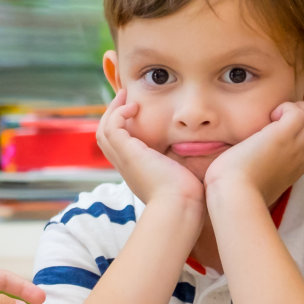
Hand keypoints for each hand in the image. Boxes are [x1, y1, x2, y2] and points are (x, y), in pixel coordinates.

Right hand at [97, 89, 202, 206]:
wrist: (180, 206)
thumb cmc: (188, 197)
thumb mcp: (182, 177)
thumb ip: (183, 166)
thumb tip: (200, 157)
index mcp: (137, 172)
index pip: (120, 148)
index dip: (123, 129)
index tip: (135, 113)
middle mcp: (126, 167)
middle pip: (105, 138)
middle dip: (113, 116)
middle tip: (125, 99)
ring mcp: (124, 161)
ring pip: (104, 131)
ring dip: (114, 111)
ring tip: (126, 96)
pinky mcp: (128, 154)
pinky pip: (112, 127)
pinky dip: (118, 114)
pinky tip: (134, 107)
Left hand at [204, 102, 303, 204]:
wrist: (233, 195)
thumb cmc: (237, 192)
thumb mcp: (258, 183)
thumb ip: (263, 174)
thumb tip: (251, 169)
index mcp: (297, 168)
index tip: (281, 133)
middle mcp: (301, 158)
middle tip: (279, 120)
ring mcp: (294, 147)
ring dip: (298, 110)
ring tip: (275, 118)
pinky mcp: (281, 137)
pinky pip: (298, 113)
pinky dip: (285, 108)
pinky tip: (269, 117)